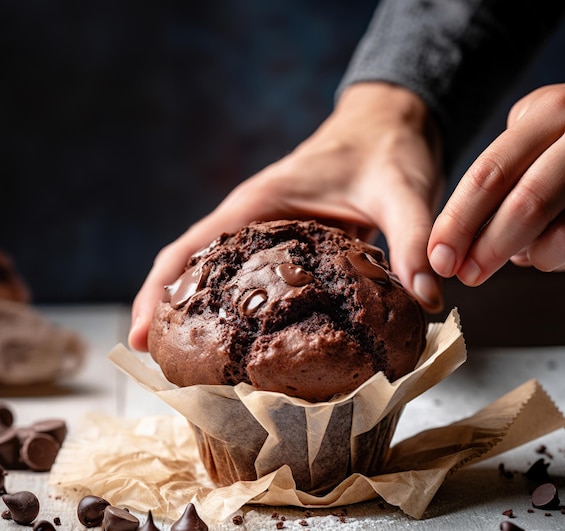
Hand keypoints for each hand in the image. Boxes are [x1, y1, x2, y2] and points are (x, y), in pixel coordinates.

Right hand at [129, 82, 443, 350]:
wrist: (390, 127)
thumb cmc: (386, 149)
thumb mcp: (401, 192)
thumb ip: (411, 242)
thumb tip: (424, 299)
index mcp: (259, 205)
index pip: (187, 249)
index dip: (157, 292)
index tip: (140, 336)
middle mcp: (252, 222)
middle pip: (188, 270)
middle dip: (168, 316)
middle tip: (163, 369)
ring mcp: (266, 236)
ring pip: (214, 281)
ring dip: (197, 319)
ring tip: (190, 369)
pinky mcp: (286, 250)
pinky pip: (249, 284)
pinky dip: (235, 314)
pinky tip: (243, 346)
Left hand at [428, 79, 564, 285]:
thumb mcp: (535, 127)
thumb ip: (500, 172)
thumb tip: (457, 240)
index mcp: (551, 112)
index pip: (489, 175)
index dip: (458, 224)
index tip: (439, 258)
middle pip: (526, 206)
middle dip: (489, 250)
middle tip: (467, 274)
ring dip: (533, 256)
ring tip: (520, 254)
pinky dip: (563, 258)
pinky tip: (552, 249)